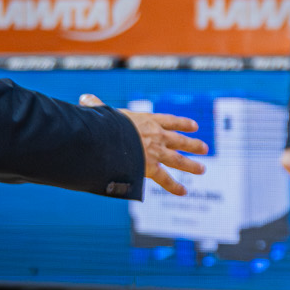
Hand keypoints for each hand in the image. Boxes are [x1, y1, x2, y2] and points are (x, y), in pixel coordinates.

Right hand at [84, 95, 207, 195]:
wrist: (108, 138)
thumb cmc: (104, 123)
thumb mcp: (103, 112)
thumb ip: (97, 106)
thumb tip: (85, 98)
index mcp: (147, 121)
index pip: (169, 121)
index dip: (182, 123)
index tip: (194, 126)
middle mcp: (156, 136)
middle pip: (179, 140)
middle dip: (193, 144)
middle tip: (205, 148)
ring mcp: (156, 152)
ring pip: (178, 159)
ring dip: (191, 165)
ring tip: (202, 169)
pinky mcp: (151, 167)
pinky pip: (165, 179)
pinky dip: (174, 186)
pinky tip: (184, 191)